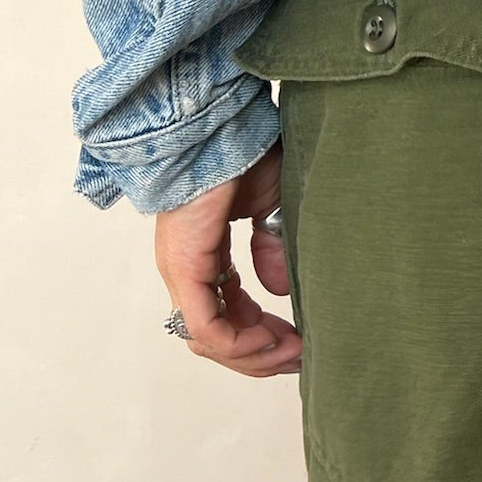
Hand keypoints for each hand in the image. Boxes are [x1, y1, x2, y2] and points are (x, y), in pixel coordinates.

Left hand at [154, 141, 302, 376]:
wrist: (220, 124)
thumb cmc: (244, 150)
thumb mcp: (270, 206)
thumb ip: (272, 249)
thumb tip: (278, 290)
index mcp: (206, 256)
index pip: (228, 314)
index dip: (263, 335)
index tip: (299, 340)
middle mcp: (188, 271)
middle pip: (218, 336)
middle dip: (261, 354)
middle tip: (299, 357)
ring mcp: (182, 272)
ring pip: (210, 339)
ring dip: (254, 354)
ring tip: (292, 350)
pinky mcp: (185, 268)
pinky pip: (207, 326)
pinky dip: (240, 342)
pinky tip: (272, 340)